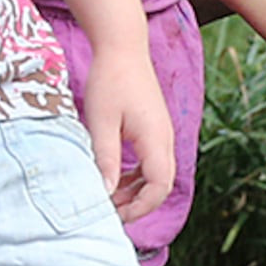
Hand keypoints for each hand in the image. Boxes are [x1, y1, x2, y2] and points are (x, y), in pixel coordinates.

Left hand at [78, 49, 175, 222]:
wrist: (123, 48)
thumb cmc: (110, 81)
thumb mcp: (101, 123)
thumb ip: (105, 160)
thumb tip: (104, 195)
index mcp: (156, 138)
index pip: (159, 186)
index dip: (141, 207)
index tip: (115, 216)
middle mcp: (164, 139)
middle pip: (161, 184)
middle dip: (138, 204)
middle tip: (108, 213)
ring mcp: (161, 134)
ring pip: (156, 175)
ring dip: (135, 191)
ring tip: (107, 198)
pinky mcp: (153, 129)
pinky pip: (150, 162)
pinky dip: (135, 176)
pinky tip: (114, 178)